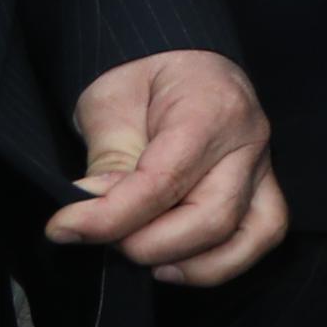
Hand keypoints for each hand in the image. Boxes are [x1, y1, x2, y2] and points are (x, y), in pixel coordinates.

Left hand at [50, 50, 288, 283]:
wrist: (179, 62)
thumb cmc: (143, 80)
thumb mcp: (109, 105)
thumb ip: (107, 162)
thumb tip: (88, 215)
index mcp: (212, 108)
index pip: (164, 181)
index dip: (109, 216)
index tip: (63, 227)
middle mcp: (249, 141)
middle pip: (211, 217)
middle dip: (145, 243)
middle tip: (99, 236)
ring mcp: (263, 168)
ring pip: (244, 237)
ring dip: (185, 262)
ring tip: (138, 255)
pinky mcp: (263, 190)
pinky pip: (260, 238)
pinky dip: (220, 263)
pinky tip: (174, 264)